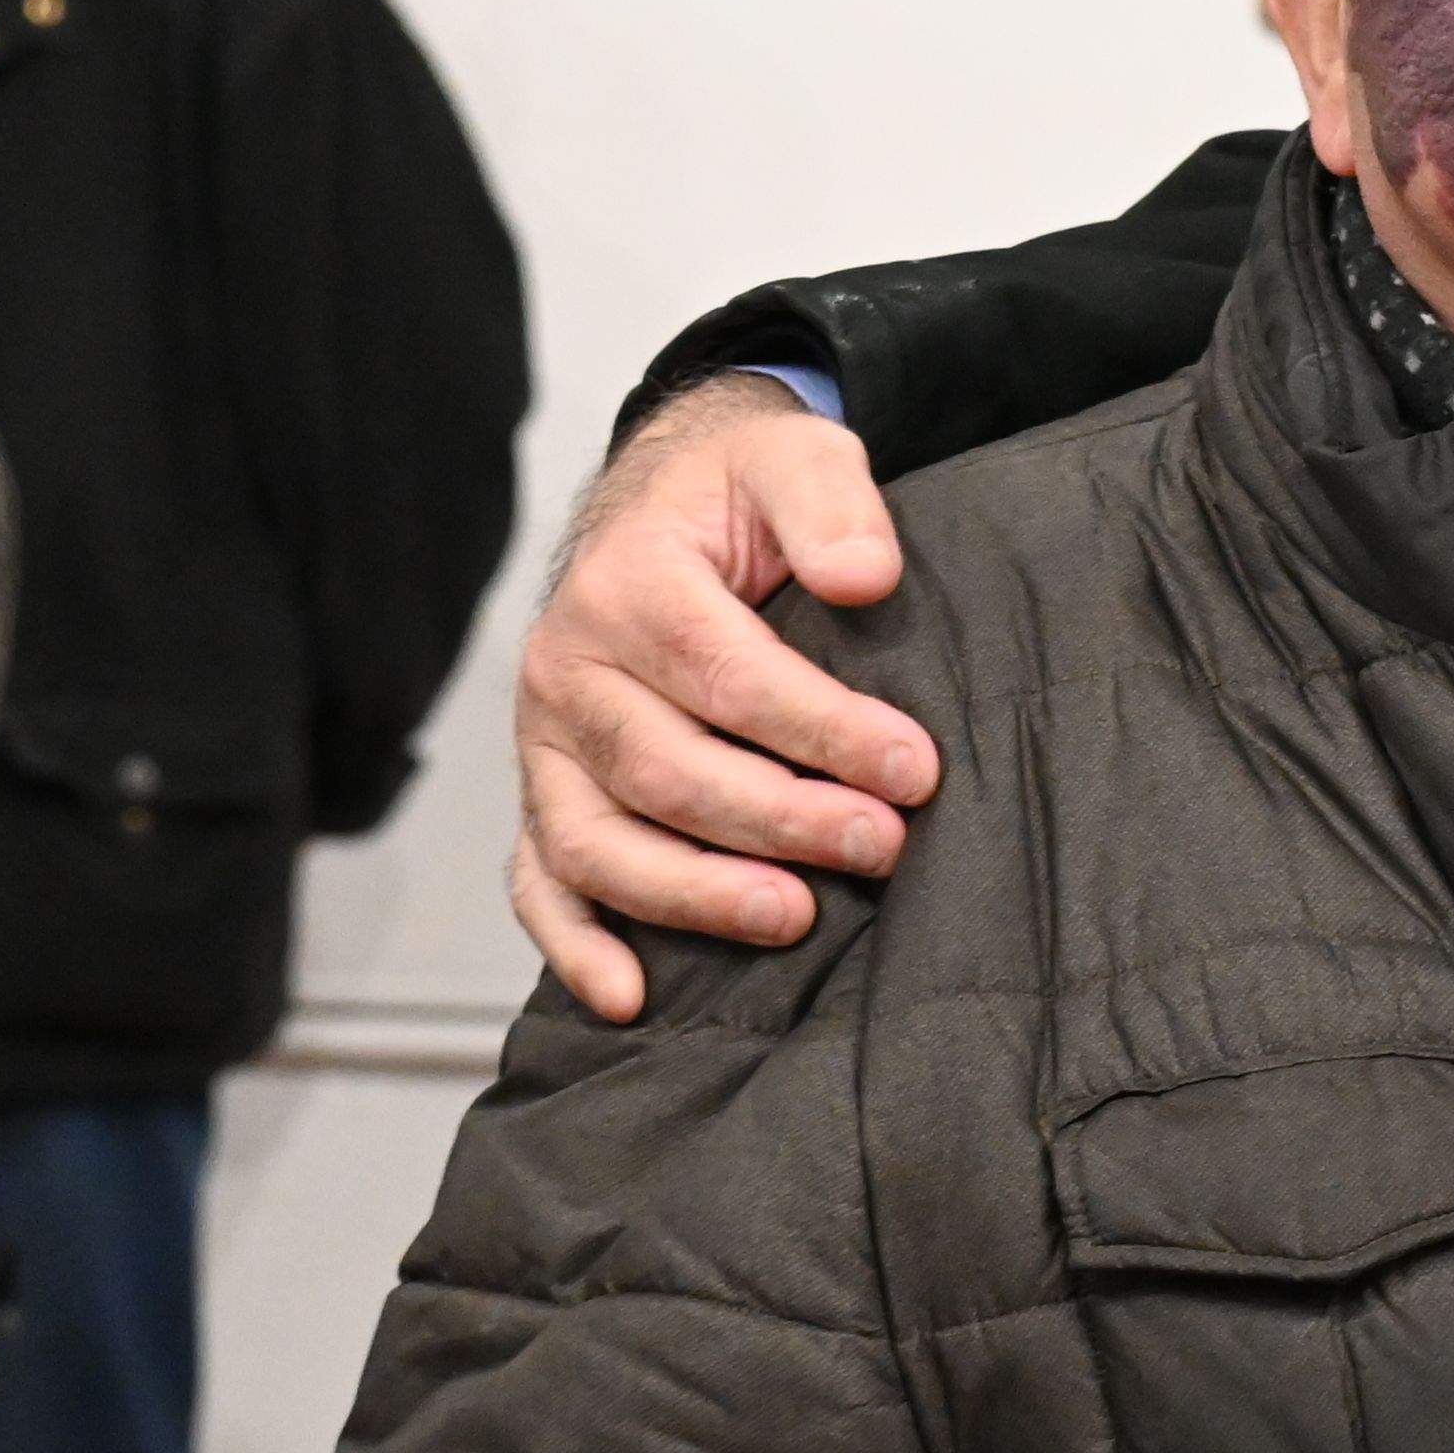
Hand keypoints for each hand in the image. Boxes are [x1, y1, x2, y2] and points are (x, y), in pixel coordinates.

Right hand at [505, 374, 935, 1022]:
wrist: (662, 500)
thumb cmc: (737, 493)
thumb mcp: (795, 458)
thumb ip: (831, 504)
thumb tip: (865, 576)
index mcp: (630, 584)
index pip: (729, 677)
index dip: (824, 732)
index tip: (913, 770)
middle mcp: (569, 669)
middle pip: (670, 770)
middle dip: (783, 820)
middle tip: (883, 845)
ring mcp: (547, 741)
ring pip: (602, 841)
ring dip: (697, 893)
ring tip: (795, 918)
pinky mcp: (546, 791)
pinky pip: (540, 879)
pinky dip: (574, 944)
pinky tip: (630, 994)